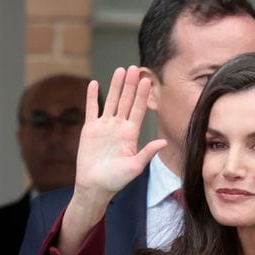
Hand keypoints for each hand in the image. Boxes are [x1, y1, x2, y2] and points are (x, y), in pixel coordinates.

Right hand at [60, 66, 166, 254]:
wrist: (94, 186)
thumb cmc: (115, 181)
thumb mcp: (134, 167)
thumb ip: (147, 153)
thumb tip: (163, 142)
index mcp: (130, 135)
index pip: (139, 110)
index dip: (143, 95)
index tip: (148, 80)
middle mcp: (119, 128)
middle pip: (126, 101)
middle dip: (131, 85)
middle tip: (135, 68)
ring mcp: (104, 127)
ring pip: (111, 101)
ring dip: (116, 86)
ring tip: (120, 70)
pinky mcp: (90, 129)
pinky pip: (92, 109)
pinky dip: (93, 97)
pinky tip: (96, 84)